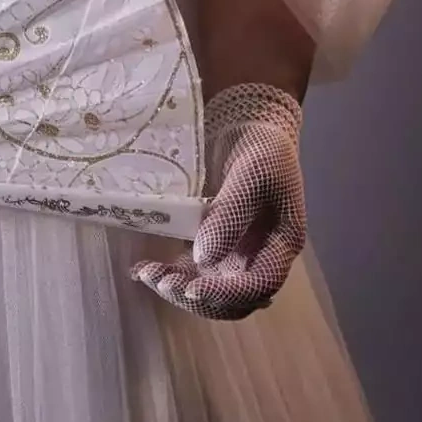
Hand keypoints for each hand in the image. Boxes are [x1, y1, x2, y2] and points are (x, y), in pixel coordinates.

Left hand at [130, 82, 305, 320]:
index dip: (226, 293)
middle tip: (162, 282)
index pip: (257, 285)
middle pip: (231, 297)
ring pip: (208, 286)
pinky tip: (142, 269)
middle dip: (197, 296)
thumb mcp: (253, 175)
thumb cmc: (262, 148)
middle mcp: (257, 256)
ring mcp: (233, 250)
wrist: (251, 123)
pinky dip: (170, 272)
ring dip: (179, 287)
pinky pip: (191, 266)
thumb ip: (231, 214)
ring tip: (148, 276)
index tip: (192, 288)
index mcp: (279, 247)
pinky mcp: (210, 238)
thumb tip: (203, 260)